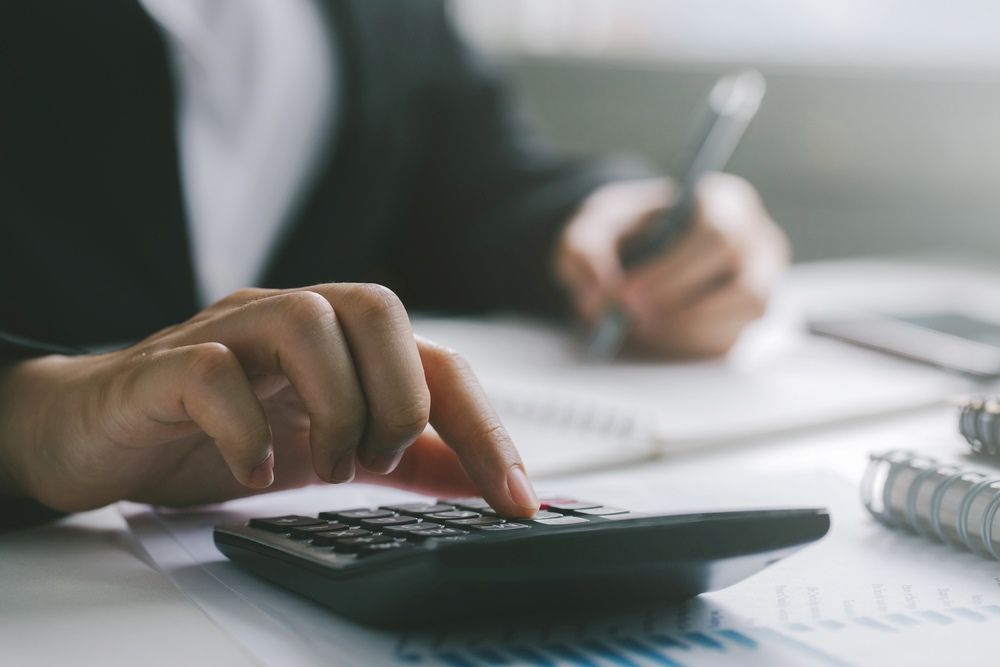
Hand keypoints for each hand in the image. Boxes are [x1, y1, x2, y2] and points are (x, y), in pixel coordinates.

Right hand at [0, 284, 538, 516]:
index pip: (436, 361)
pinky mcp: (166, 366)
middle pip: (378, 307)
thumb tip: (483, 478)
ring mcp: (228, 334)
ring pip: (305, 321)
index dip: (486, 428)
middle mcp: (291, 321)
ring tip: (324, 466)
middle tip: (378, 461)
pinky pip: (213, 370)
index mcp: (341, 340)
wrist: (105, 431)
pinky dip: (248, 426)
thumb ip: (408, 455)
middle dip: (400, 398)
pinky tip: (255, 468)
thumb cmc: (222, 430)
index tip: (517, 499)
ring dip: (334, 407)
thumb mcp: (331, 447)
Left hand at [554, 174, 789, 357]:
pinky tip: (654, 334)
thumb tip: (601, 289)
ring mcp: (759, 281)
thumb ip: (585, 248)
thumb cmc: (622, 230)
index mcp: (723, 201)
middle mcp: (755, 240)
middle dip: (678, 305)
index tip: (626, 293)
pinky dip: (687, 343)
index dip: (672, 271)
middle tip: (627, 318)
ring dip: (688, 328)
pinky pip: (730, 340)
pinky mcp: (745, 318)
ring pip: (744, 314)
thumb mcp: (592, 225)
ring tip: (640, 325)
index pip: (716, 233)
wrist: (633, 249)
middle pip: (741, 281)